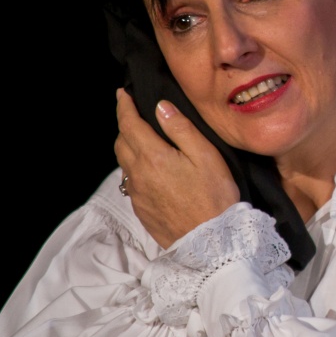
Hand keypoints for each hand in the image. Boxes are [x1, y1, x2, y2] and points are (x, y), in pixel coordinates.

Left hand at [114, 88, 240, 248]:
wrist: (211, 242)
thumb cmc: (215, 195)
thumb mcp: (206, 155)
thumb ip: (181, 129)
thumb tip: (160, 107)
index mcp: (152, 156)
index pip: (129, 124)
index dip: (124, 107)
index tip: (122, 94)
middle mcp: (138, 174)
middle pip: (121, 142)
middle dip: (125, 125)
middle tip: (135, 116)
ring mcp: (137, 194)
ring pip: (123, 163)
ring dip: (128, 147)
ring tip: (141, 141)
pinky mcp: (142, 210)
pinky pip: (130, 183)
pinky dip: (135, 169)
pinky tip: (150, 171)